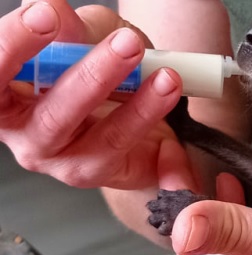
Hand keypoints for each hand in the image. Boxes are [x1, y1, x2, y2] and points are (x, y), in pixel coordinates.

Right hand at [0, 0, 187, 189]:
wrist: (135, 111)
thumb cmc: (94, 71)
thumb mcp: (83, 37)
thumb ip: (71, 28)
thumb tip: (54, 10)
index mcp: (7, 101)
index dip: (15, 44)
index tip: (47, 14)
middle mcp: (31, 139)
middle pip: (54, 116)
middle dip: (94, 76)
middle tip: (128, 44)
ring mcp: (70, 164)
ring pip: (104, 139)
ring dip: (139, 105)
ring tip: (166, 76)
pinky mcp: (110, 176)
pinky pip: (137, 155)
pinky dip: (157, 128)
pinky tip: (170, 99)